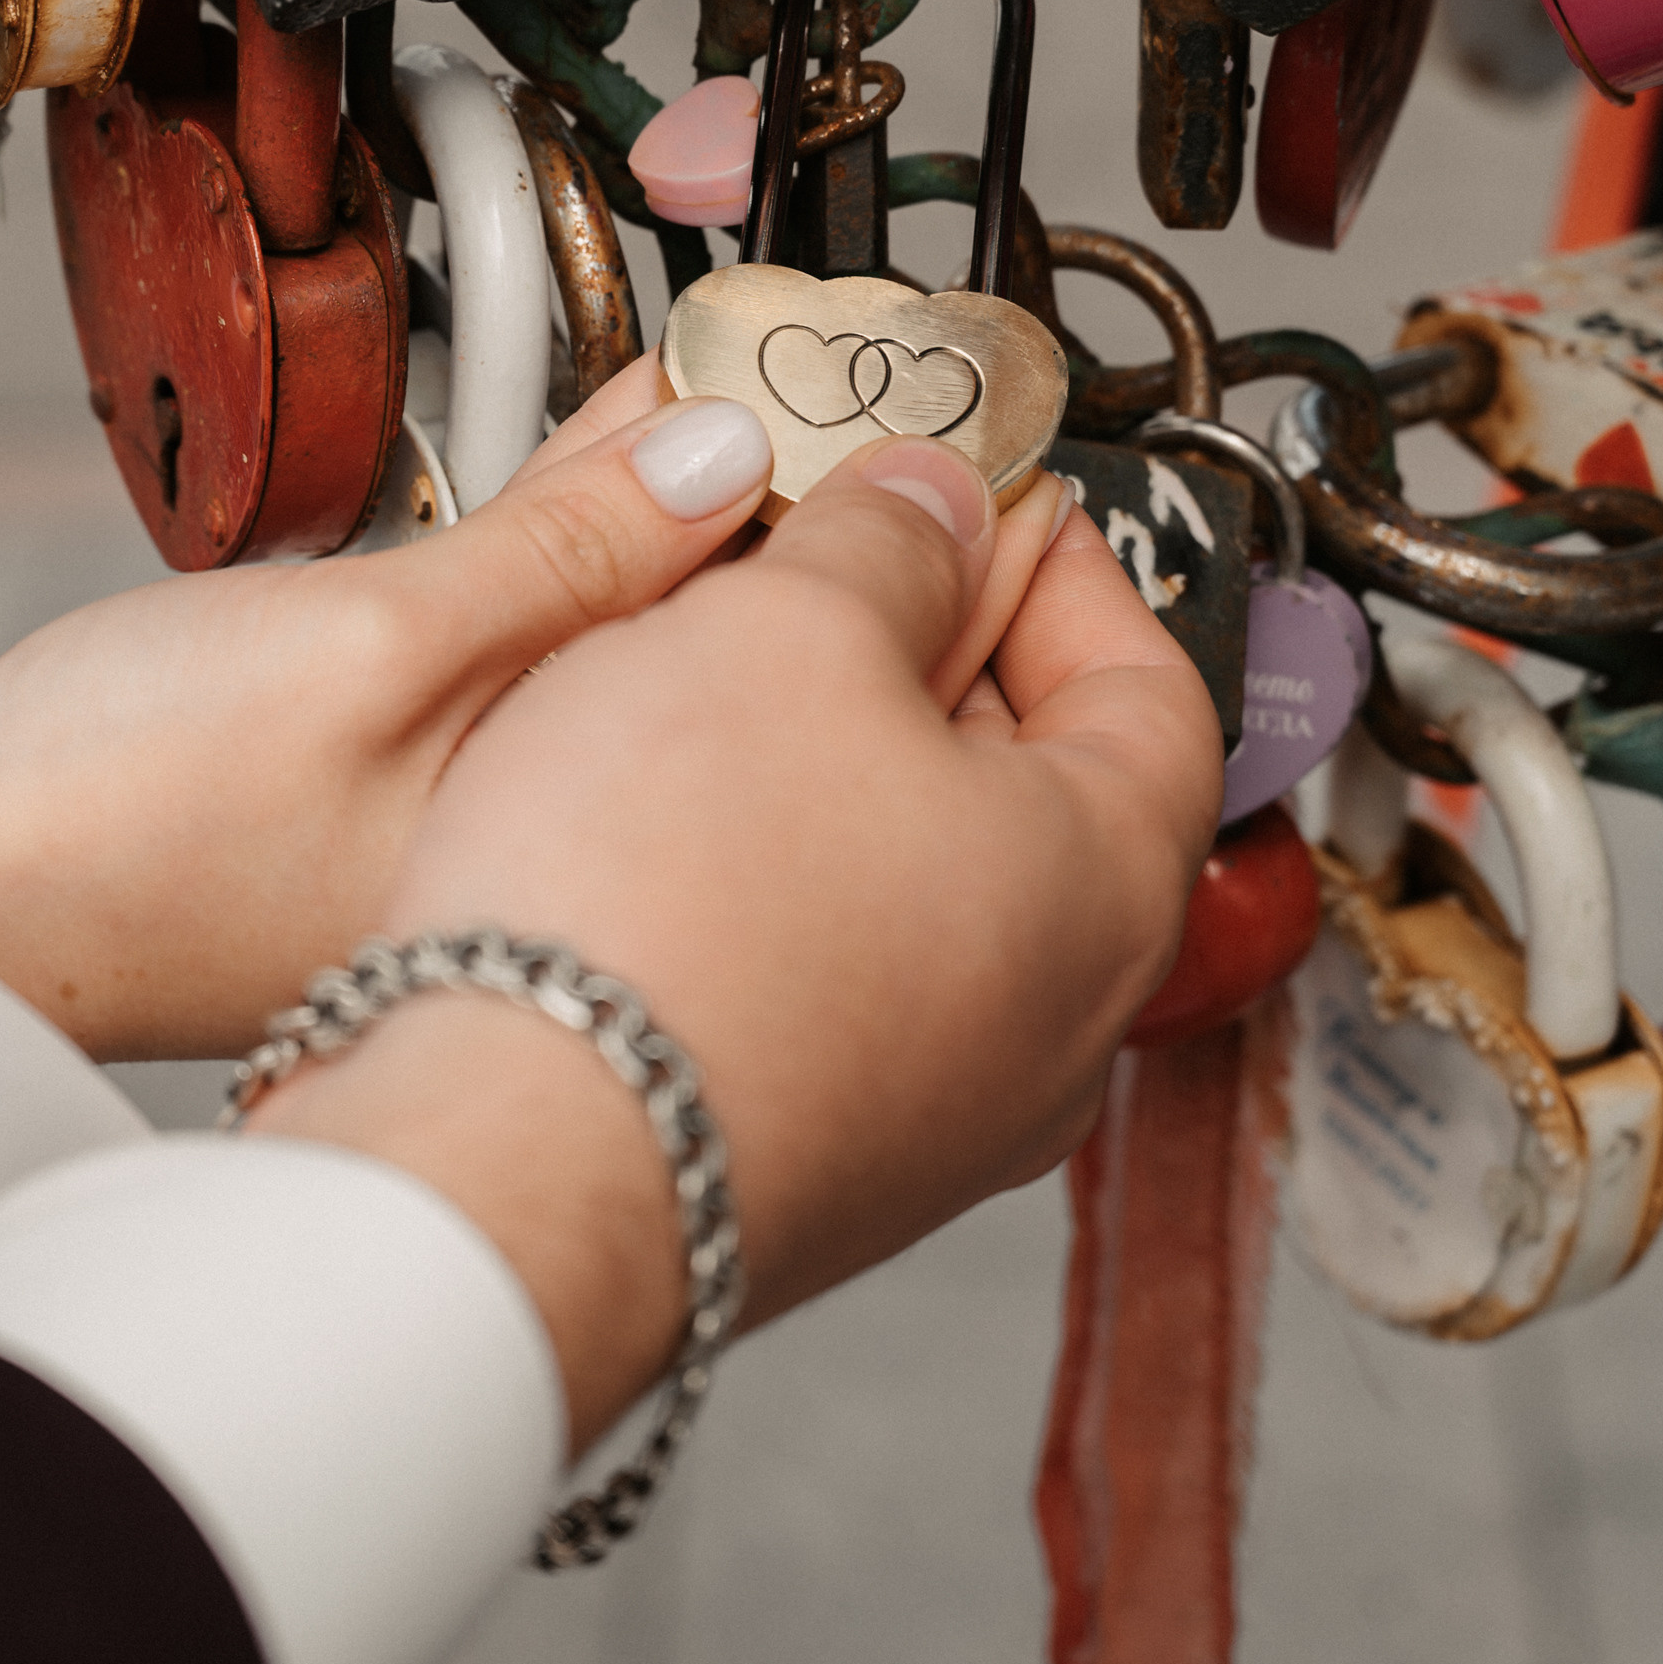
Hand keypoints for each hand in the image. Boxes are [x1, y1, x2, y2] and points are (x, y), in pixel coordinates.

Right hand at [0, 361, 804, 1063]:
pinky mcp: (389, 834)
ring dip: (643, 538)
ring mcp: (473, 868)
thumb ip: (567, 551)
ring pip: (611, 669)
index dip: (818, 519)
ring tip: (683, 392)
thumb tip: (726, 458)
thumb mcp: (376, 643)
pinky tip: (557, 492)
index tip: (833, 383)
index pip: (772, 678)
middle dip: (746, 518)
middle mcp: (558, 886)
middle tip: (772, 358)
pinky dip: (537, 586)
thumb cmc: (121, 824)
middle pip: (712, 675)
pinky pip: (511, 683)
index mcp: (595, 868)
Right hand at [260, 438, 1221, 1449]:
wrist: (507, 1166)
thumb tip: (928, 504)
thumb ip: (885, 539)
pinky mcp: (797, 1159)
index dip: (1061, 563)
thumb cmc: (664, 925)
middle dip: (925, 655)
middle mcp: (1047, 1032)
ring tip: (712, 677)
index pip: (1155, 687)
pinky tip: (650, 825)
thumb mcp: (788, 628)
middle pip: (1031, 791)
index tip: (974, 497)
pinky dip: (762, 885)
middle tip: (826, 561)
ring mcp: (924, 1118)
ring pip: (911, 890)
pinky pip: (816, 983)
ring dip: (827, 769)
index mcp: (1109, 891)